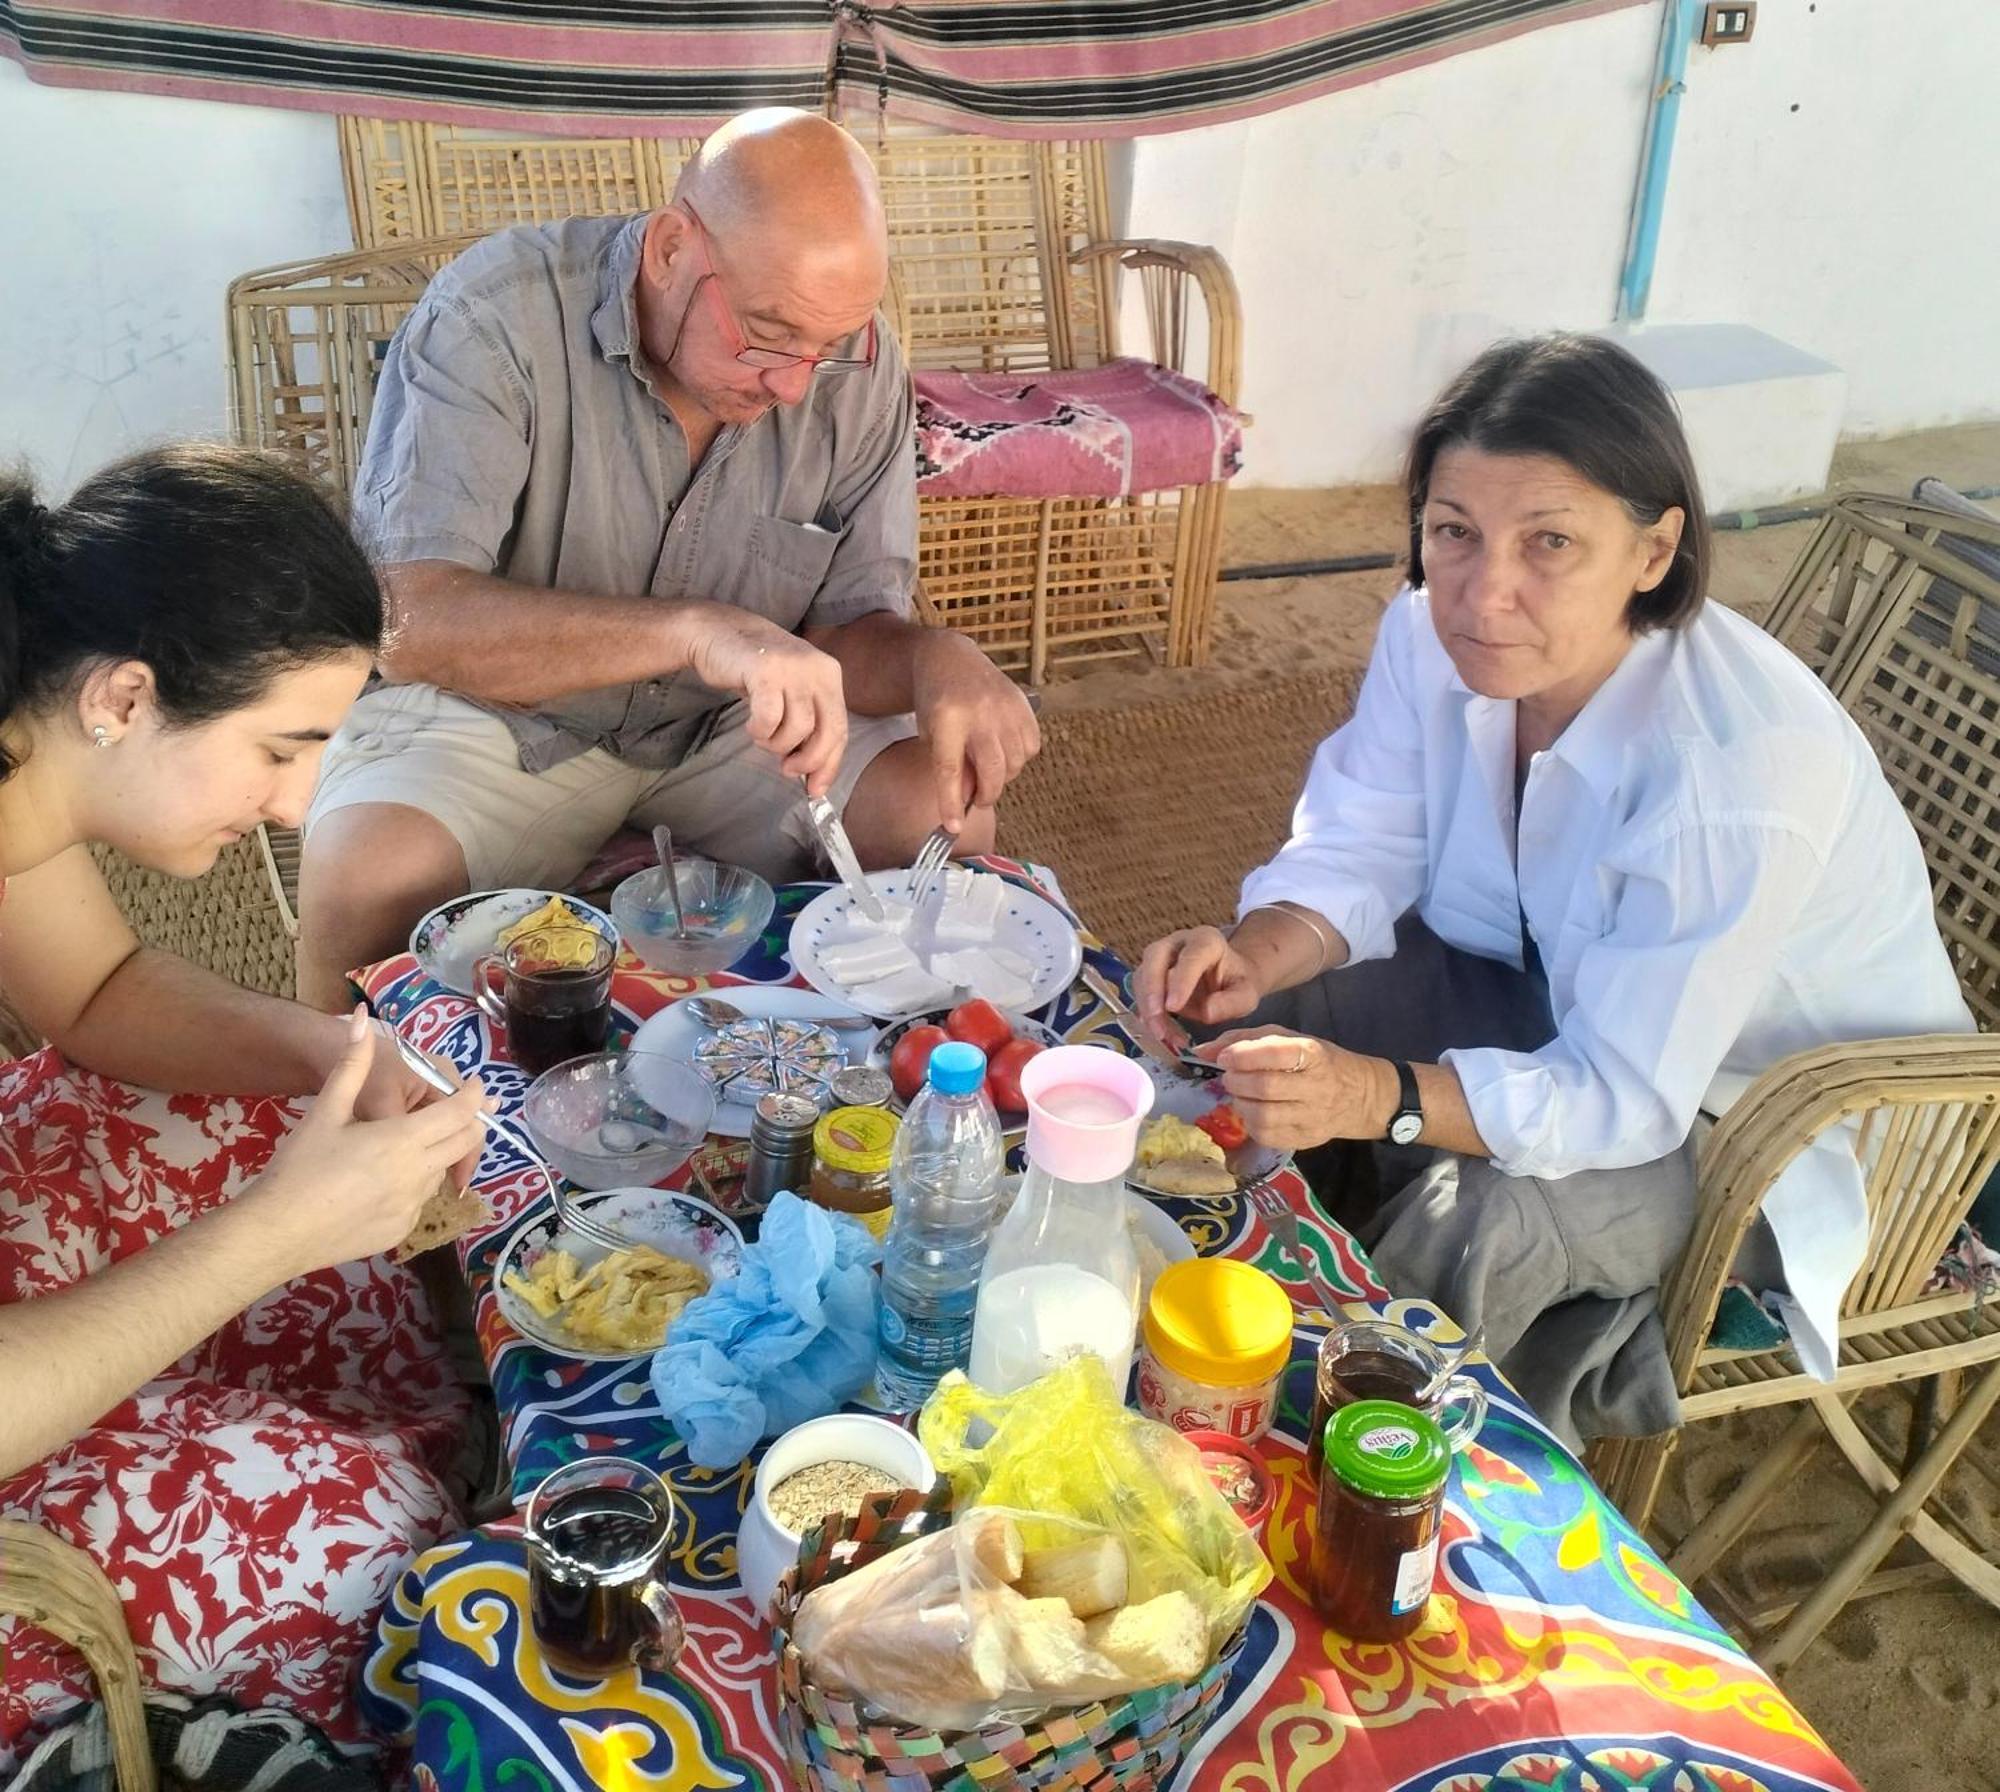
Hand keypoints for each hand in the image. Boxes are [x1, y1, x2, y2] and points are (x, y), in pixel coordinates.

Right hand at [249, 1009, 490, 1278]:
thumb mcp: (325, 1110)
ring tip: (415, 1143)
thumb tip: (361, 1017)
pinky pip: (420, 1201)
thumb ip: (352, 1064)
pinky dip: (415, 1185)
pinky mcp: (400, 1231)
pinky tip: (386, 1180)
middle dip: (471, 1123)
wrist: (276, 1231)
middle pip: (464, 1143)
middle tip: (463, 1110)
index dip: (475, 1097)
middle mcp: (417, 1174)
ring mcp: (411, 1207)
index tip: (479, 1086)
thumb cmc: (299, 1167)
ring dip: (440, 1154)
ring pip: (441, 1172)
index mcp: (403, 1140)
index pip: (459, 1113)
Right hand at [681, 604, 848, 794]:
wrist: (718, 631)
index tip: (815, 790)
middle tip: (787, 768)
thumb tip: (813, 774)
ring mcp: (793, 668)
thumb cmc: (755, 670)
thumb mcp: (791, 693)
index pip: (840, 729)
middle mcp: (818, 669)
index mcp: (830, 675)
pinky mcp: (766, 670)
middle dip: (808, 760)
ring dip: (776, 744)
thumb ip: (807, 725)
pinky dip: (760, 731)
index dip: (829, 764)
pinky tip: (752, 725)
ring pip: (798, 728)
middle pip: (828, 732)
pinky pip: (770, 717)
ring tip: (762, 736)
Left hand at [912, 633, 1039, 830]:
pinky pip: (1032, 747)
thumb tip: (968, 800)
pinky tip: (1004, 749)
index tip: (953, 828)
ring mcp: (1006, 707)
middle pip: (992, 770)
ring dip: (1003, 775)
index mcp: (948, 717)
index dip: (952, 802)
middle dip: (986, 794)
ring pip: (1016, 762)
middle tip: (978, 798)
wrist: (951, 659)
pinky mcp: (1024, 704)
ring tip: (988, 766)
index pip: (949, 769)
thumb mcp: (931, 733)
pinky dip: (1020, 757)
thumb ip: (949, 765)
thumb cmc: (936, 701)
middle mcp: (980, 712)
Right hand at [1134, 926, 1262, 1048]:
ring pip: (1142, 976)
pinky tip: (1159, 1032)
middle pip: (1154, 957)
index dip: (1180, 981)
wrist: (1229, 978)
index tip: (1173, 1008)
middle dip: (1151, 990)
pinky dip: (1146, 1014)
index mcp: (1207, 941)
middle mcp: (1178, 943)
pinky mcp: (1150, 973)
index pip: (1190, 957)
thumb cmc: (1237, 983)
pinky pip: (1140, 992)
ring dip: (1147, 1007)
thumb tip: (1206, 1012)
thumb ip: (1231, 1003)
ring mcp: (1161, 956)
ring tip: (1162, 1035)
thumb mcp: (1246, 995)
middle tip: (1155, 1019)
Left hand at [1194, 1028, 1396, 1151]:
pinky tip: (1252, 1111)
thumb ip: (1245, 1040)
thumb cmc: (1318, 1061)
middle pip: (1265, 1088)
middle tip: (1230, 1076)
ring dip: (1240, 1104)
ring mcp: (1312, 1117)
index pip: (1276, 1053)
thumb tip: (1203, 1050)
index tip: (1225, 1057)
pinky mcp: (1306, 1140)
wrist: (1360, 1096)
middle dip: (1236, 1081)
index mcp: (1313, 1055)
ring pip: (1263, 1117)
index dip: (1242, 1055)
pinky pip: (1267, 1136)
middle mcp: (1316, 1087)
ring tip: (1241, 1094)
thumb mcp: (1288, 1039)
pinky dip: (1250, 1123)